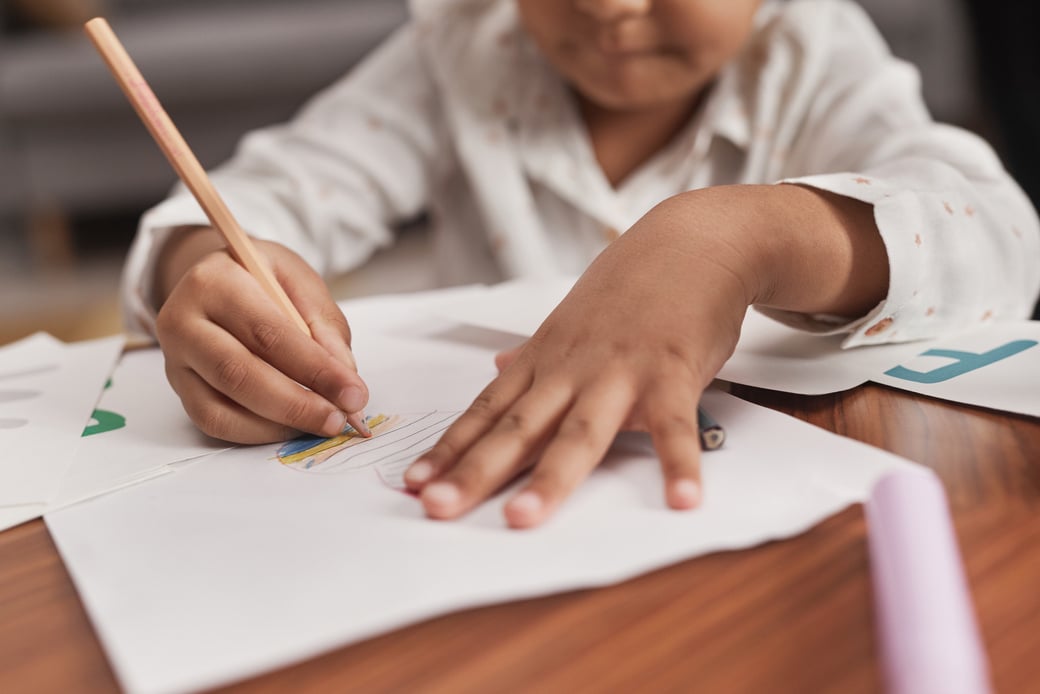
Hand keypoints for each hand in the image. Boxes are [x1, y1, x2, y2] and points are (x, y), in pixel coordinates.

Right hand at [155, 231, 368, 442]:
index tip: (354, 393)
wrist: (215, 282)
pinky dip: (257, 432)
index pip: (268, 333)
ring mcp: (175, 359)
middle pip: (239, 374)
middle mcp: (183, 321)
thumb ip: (324, 324)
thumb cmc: (261, 279)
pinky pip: (213, 422)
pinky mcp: (179, 389)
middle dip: (297, 404)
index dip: (315, 369)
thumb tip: (343, 374)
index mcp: (214, 282)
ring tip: (319, 424)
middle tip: (338, 419)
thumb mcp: (298, 280)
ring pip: (221, 407)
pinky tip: (289, 427)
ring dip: (278, 424)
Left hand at [403, 184, 886, 527]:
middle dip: (475, 470)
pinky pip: (675, 425)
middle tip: (437, 508)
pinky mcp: (672, 372)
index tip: (413, 484)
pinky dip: (679, 463)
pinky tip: (680, 502)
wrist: (691, 240)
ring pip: (581, 430)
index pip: (487, 410)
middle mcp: (573, 368)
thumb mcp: (570, 322)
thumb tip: (497, 371)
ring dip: (552, 476)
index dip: (450, 449)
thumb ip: (534, 357)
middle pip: (517, 427)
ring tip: (522, 520)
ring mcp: (621, 370)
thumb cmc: (632, 287)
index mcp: (546, 361)